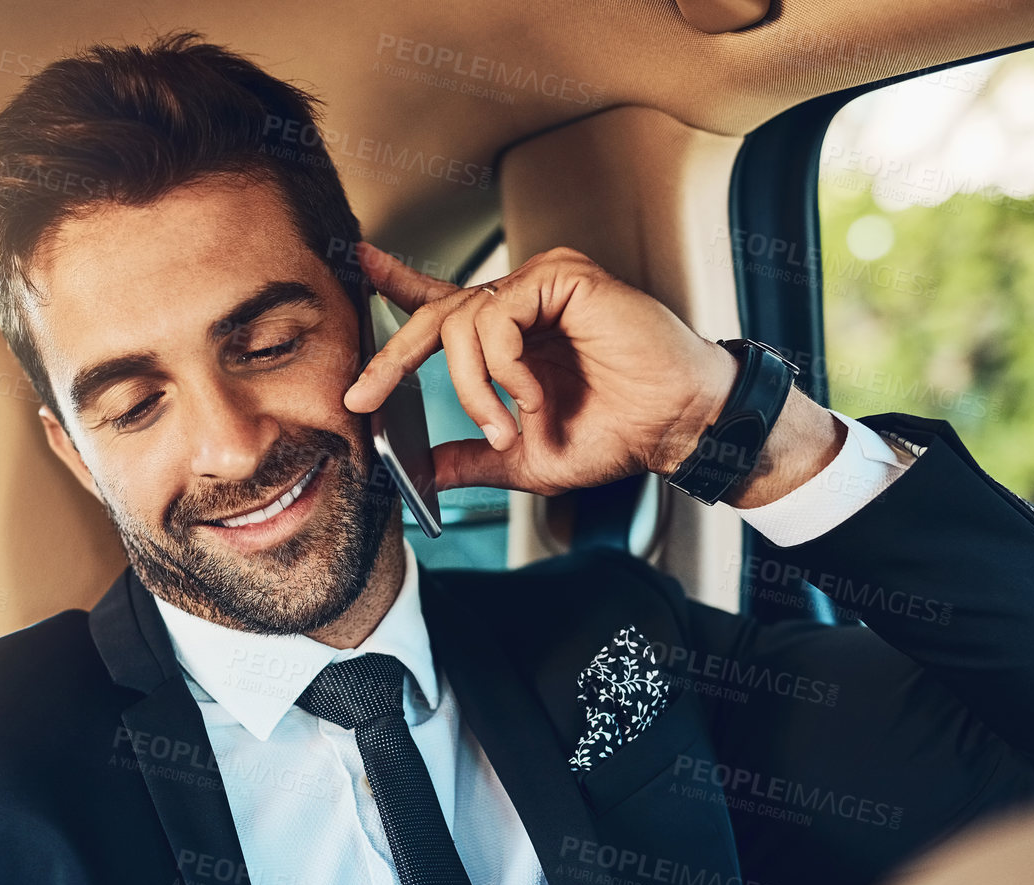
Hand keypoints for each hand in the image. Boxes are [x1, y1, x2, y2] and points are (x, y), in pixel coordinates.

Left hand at [347, 242, 842, 505]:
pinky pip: (497, 316)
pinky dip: (505, 366)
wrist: (674, 429)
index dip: (397, 281)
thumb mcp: (523, 460)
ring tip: (505, 425)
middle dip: (391, 358)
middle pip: (433, 313)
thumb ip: (468, 460)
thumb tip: (417, 473)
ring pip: (461, 323)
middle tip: (365, 396)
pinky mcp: (563, 278)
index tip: (359, 263)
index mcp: (508, 335)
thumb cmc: (616, 434)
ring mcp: (541, 284)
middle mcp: (521, 302)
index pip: (440, 302)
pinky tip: (533, 394)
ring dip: (473, 387)